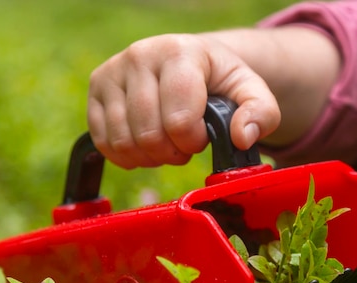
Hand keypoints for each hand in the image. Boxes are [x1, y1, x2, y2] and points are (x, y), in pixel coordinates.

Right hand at [87, 34, 279, 168]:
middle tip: (184, 145)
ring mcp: (112, 71)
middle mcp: (139, 56)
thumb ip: (261, 114)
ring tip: (166, 143)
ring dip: (150, 157)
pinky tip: (145, 146)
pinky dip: (127, 156)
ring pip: (123, 142)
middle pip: (148, 134)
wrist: (188, 61)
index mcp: (179, 52)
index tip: (201, 136)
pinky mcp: (95, 88)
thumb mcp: (250, 91)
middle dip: (172, 152)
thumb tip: (242, 137)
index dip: (193, 141)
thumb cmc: (218, 81)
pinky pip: (103, 142)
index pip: (179, 120)